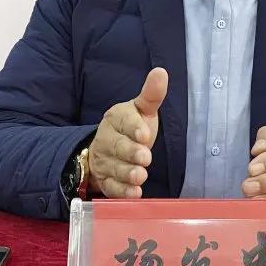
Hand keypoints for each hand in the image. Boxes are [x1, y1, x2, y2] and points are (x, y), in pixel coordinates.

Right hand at [89, 67, 167, 197]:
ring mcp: (104, 161)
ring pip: (114, 168)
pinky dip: (122, 192)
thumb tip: (161, 72)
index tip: (144, 135)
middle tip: (145, 158)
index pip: (123, 121)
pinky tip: (134, 193)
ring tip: (140, 176)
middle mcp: (107, 139)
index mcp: (116, 118)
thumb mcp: (143, 110)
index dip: (133, 128)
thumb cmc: (132, 128)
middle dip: (131, 152)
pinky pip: (111, 188)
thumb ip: (152, 94)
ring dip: (127, 173)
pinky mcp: (105, 181)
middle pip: (117, 146)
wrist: (108, 152)